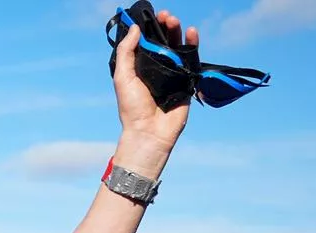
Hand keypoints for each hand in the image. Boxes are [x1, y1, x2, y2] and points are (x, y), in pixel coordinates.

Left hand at [111, 9, 198, 169]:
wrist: (149, 131)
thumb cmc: (132, 108)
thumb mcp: (123, 77)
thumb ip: (126, 52)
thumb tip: (134, 29)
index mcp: (140, 68)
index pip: (147, 43)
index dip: (150, 29)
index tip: (151, 17)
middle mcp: (157, 69)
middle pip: (164, 42)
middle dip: (165, 28)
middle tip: (166, 17)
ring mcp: (174, 74)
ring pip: (179, 48)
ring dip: (178, 33)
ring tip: (175, 22)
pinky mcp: (187, 81)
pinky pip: (192, 60)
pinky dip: (193, 46)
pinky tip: (192, 33)